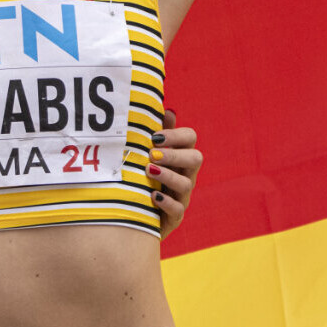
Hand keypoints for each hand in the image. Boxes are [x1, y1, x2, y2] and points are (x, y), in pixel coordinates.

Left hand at [150, 108, 202, 236]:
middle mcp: (186, 174)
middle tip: (152, 154)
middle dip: (174, 154)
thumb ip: (158, 135)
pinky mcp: (174, 217)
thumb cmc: (141, 178)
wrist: (131, 215)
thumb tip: (168, 110)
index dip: (176, 135)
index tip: (155, 137)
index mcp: (179, 156)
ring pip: (186, 184)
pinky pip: (178, 210)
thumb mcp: (146, 156)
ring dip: (168, 175)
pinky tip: (152, 196)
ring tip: (148, 171)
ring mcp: (182, 196)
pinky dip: (167, 203)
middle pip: (195, 158)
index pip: (190, 138)